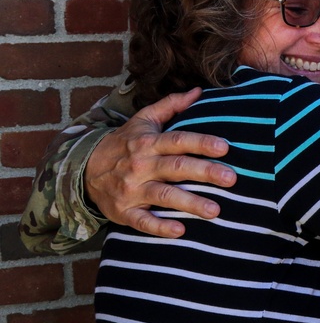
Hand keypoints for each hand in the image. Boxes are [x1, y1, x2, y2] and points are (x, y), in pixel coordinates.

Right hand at [84, 88, 232, 237]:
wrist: (84, 169)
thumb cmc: (125, 143)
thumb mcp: (143, 120)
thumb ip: (171, 105)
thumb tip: (200, 91)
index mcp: (148, 142)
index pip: (178, 141)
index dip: (201, 143)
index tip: (224, 147)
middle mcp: (141, 165)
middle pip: (176, 168)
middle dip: (204, 172)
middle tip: (231, 178)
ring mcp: (132, 189)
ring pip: (164, 196)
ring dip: (190, 203)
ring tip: (215, 210)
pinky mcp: (124, 212)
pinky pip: (142, 221)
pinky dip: (160, 227)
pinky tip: (180, 231)